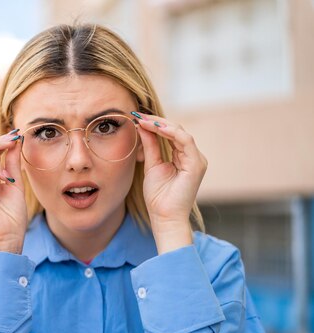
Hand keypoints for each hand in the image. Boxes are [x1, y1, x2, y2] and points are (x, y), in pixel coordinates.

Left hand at [134, 113, 207, 252]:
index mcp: (183, 157)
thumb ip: (150, 146)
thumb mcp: (151, 165)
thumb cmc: (158, 197)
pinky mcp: (196, 164)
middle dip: (156, 121)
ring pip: (180, 133)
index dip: (154, 124)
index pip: (170, 134)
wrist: (164, 216)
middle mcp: (192, 156)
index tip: (137, 117)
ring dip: (161, 124)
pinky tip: (156, 127)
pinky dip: (170, 132)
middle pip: (176, 130)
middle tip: (138, 114)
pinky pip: (185, 141)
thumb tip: (143, 126)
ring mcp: (196, 160)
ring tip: (144, 119)